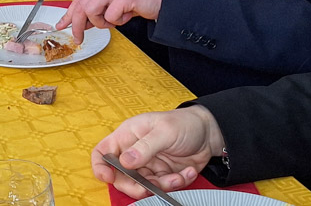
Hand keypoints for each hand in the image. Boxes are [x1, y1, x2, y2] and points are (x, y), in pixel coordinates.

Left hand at [56, 0, 163, 42]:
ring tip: (114, 20)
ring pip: (92, 11)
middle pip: (82, 6)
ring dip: (101, 23)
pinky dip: (117, 21)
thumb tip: (79, 24)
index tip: (62, 25)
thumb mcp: (112, 2)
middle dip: (78, 25)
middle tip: (79, 38)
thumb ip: (96, 10)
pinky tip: (127, 14)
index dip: (69, 14)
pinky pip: (111, 16)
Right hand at [91, 106, 223, 195]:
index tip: (108, 178)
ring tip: (177, 177)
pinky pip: (162, 187)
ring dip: (161, 185)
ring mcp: (149, 164)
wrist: (209, 132)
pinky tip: (187, 172)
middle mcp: (135, 151)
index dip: (101, 166)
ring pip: (143, 185)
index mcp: (129, 135)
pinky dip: (176, 183)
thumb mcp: (164, 131)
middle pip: (121, 176)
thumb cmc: (185, 122)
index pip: (103, 152)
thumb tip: (125, 161)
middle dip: (134, 185)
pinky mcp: (162, 174)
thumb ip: (144, 147)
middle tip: (146, 187)